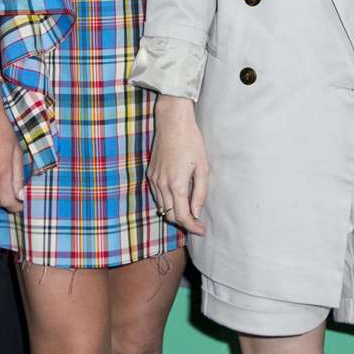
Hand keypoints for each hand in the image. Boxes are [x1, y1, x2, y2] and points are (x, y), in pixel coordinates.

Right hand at [148, 97, 208, 234]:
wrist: (172, 122)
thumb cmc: (191, 142)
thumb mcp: (203, 167)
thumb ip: (200, 192)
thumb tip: (196, 212)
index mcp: (176, 184)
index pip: (182, 216)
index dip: (192, 227)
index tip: (202, 230)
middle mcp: (161, 184)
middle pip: (170, 215)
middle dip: (184, 223)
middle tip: (198, 224)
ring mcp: (153, 179)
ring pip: (162, 207)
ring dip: (175, 213)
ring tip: (190, 213)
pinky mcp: (150, 174)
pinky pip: (157, 195)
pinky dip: (167, 202)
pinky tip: (178, 198)